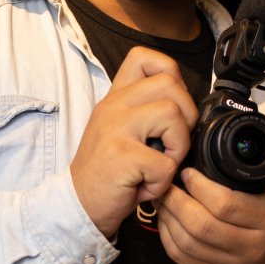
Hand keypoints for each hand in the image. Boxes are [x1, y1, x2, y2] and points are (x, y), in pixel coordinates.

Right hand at [71, 47, 196, 236]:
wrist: (77, 206)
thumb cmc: (107, 174)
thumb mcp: (119, 132)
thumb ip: (145, 112)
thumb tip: (187, 108)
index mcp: (115, 99)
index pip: (143, 58)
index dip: (170, 75)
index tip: (171, 105)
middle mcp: (113, 107)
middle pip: (170, 84)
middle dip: (185, 117)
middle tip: (171, 144)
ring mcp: (115, 129)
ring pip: (173, 115)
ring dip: (178, 148)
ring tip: (160, 166)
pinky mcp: (121, 156)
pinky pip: (166, 163)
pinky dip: (163, 182)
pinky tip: (146, 187)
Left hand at [154, 142, 264, 263]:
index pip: (227, 205)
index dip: (200, 187)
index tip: (188, 171)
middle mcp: (252, 247)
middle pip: (201, 226)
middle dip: (176, 200)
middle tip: (166, 181)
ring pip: (188, 244)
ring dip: (168, 217)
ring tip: (162, 196)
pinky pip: (183, 259)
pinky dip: (168, 237)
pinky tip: (166, 218)